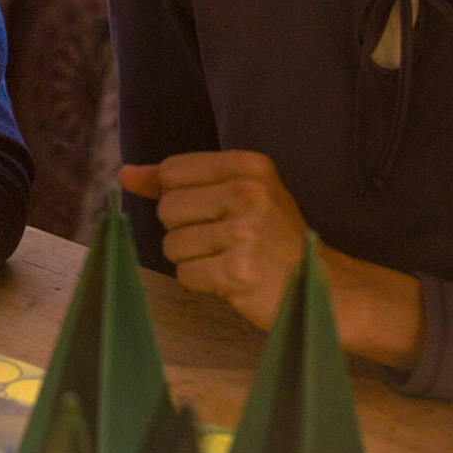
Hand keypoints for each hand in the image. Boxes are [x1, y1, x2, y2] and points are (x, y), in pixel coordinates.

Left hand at [120, 152, 424, 366]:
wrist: (326, 286)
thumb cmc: (272, 238)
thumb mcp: (235, 193)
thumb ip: (178, 181)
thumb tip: (126, 174)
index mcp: (248, 165)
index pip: (172, 172)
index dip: (178, 197)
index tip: (207, 212)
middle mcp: (248, 192)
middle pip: (167, 208)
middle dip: (184, 231)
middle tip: (222, 241)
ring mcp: (246, 232)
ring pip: (172, 244)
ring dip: (193, 259)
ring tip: (228, 260)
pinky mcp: (240, 270)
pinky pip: (186, 274)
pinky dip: (202, 282)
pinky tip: (230, 279)